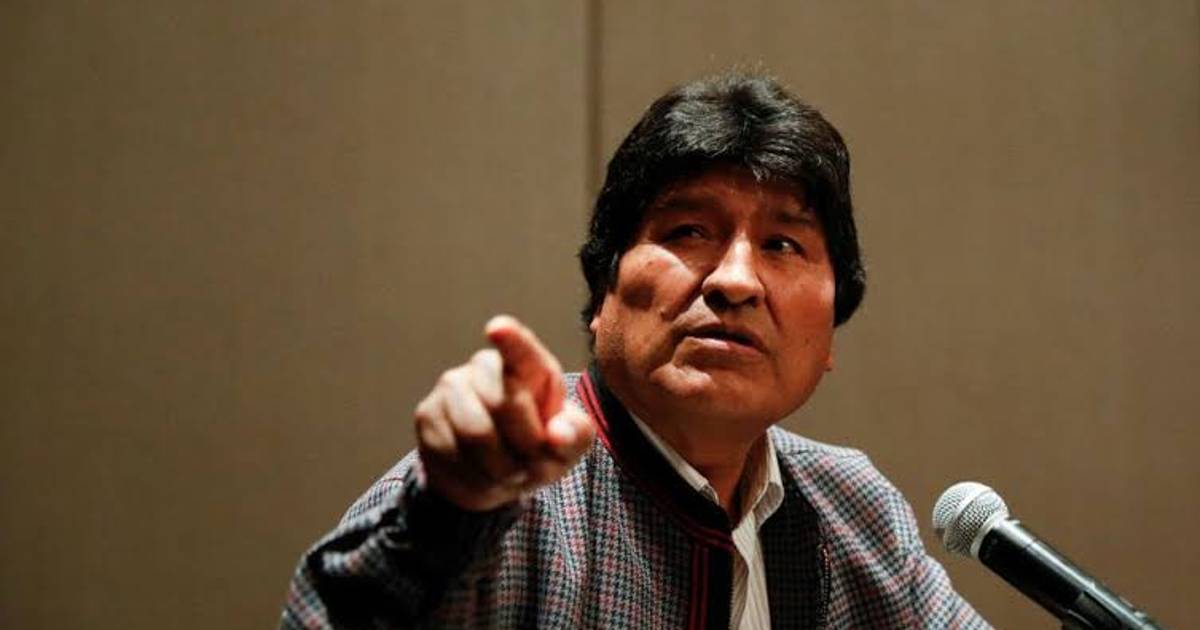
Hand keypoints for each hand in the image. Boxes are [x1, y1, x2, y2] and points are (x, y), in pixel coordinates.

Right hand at [413, 315, 594, 510]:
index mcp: (527, 367)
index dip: (511, 340)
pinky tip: (482, 474)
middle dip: (525, 445)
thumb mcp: (567, 446)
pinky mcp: (427, 413)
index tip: (498, 328)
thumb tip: (557, 434)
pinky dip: (475, 475)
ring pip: (475, 432)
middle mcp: (486, 366)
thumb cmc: (536, 449)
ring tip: (510, 472)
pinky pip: (450, 451)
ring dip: (501, 466)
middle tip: (532, 465)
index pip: (522, 351)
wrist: (489, 475)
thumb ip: (574, 435)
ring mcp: (452, 387)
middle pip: (503, 403)